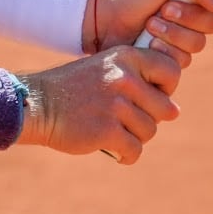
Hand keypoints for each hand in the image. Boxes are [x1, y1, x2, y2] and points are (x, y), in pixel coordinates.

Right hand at [19, 43, 185, 163]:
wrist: (37, 105)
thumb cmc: (73, 89)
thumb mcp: (105, 68)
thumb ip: (138, 80)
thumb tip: (175, 111)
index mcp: (125, 57)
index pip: (171, 71)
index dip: (165, 89)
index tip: (148, 97)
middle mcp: (123, 78)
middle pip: (165, 109)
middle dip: (149, 118)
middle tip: (126, 120)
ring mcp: (116, 105)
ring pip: (149, 131)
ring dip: (134, 137)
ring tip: (112, 132)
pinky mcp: (107, 131)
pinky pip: (135, 150)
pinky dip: (126, 155)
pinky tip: (114, 150)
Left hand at [85, 0, 212, 56]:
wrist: (105, 19)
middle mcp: (195, 12)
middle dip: (188, 17)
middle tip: (163, 9)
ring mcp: (185, 36)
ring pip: (200, 43)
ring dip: (174, 33)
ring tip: (150, 25)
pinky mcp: (172, 57)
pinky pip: (184, 59)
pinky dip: (166, 50)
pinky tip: (149, 43)